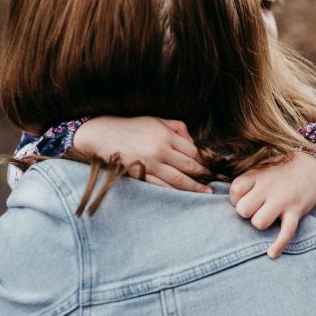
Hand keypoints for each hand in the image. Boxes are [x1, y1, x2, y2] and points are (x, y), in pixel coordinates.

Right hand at [73, 116, 211, 192]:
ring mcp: (150, 164)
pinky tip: (183, 196)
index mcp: (166, 135)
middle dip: (203, 176)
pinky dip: (174, 192)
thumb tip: (195, 142)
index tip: (211, 168)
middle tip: (214, 183)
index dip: (204, 161)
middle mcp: (160, 150)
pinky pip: (161, 186)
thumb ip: (178, 128)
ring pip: (178, 180)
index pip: (192, 151)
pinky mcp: (140, 175)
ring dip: (194, 188)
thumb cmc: (132, 127)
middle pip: (189, 167)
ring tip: (205, 193)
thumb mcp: (156, 120)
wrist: (102, 135)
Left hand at [229, 152, 315, 258]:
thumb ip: (249, 181)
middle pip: (243, 210)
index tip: (245, 198)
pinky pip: (285, 232)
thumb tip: (234, 198)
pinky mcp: (296, 211)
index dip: (236, 199)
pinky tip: (271, 253)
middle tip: (257, 209)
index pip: (235, 191)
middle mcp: (268, 187)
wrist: (314, 166)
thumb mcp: (264, 167)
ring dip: (261, 223)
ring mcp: (283, 200)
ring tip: (268, 217)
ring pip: (259, 223)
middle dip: (247, 213)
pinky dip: (278, 245)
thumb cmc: (284, 169)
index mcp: (257, 175)